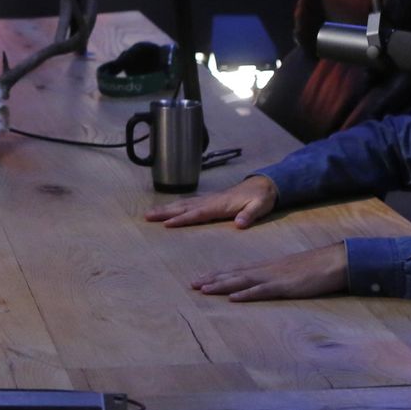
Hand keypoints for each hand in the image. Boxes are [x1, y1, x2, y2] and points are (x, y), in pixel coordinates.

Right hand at [145, 174, 276, 228]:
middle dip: (165, 212)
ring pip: (183, 204)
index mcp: (220, 204)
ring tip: (149, 213)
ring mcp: (208, 199)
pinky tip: (168, 209)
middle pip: (184, 207)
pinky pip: (188, 203)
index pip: (198, 213)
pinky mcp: (209, 200)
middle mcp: (210, 200)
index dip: (182, 219)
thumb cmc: (261, 198)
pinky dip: (175, 206)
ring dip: (166, 208)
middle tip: (147, 216)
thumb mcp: (260, 207)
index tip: (166, 224)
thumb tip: (239, 224)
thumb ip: (249, 215)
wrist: (264, 185)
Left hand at [191, 242, 348, 300]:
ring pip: (242, 281)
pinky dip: (247, 294)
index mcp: (266, 267)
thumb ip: (273, 278)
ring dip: (222, 285)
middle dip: (212, 279)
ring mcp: (274, 278)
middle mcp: (265, 270)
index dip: (216, 274)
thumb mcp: (289, 272)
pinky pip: (263, 291)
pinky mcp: (285, 287)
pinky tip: (233, 298)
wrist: (334, 261)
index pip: (235, 270)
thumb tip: (260, 285)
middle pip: (233, 274)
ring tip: (203, 289)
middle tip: (191, 285)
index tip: (199, 279)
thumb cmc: (314, 268)